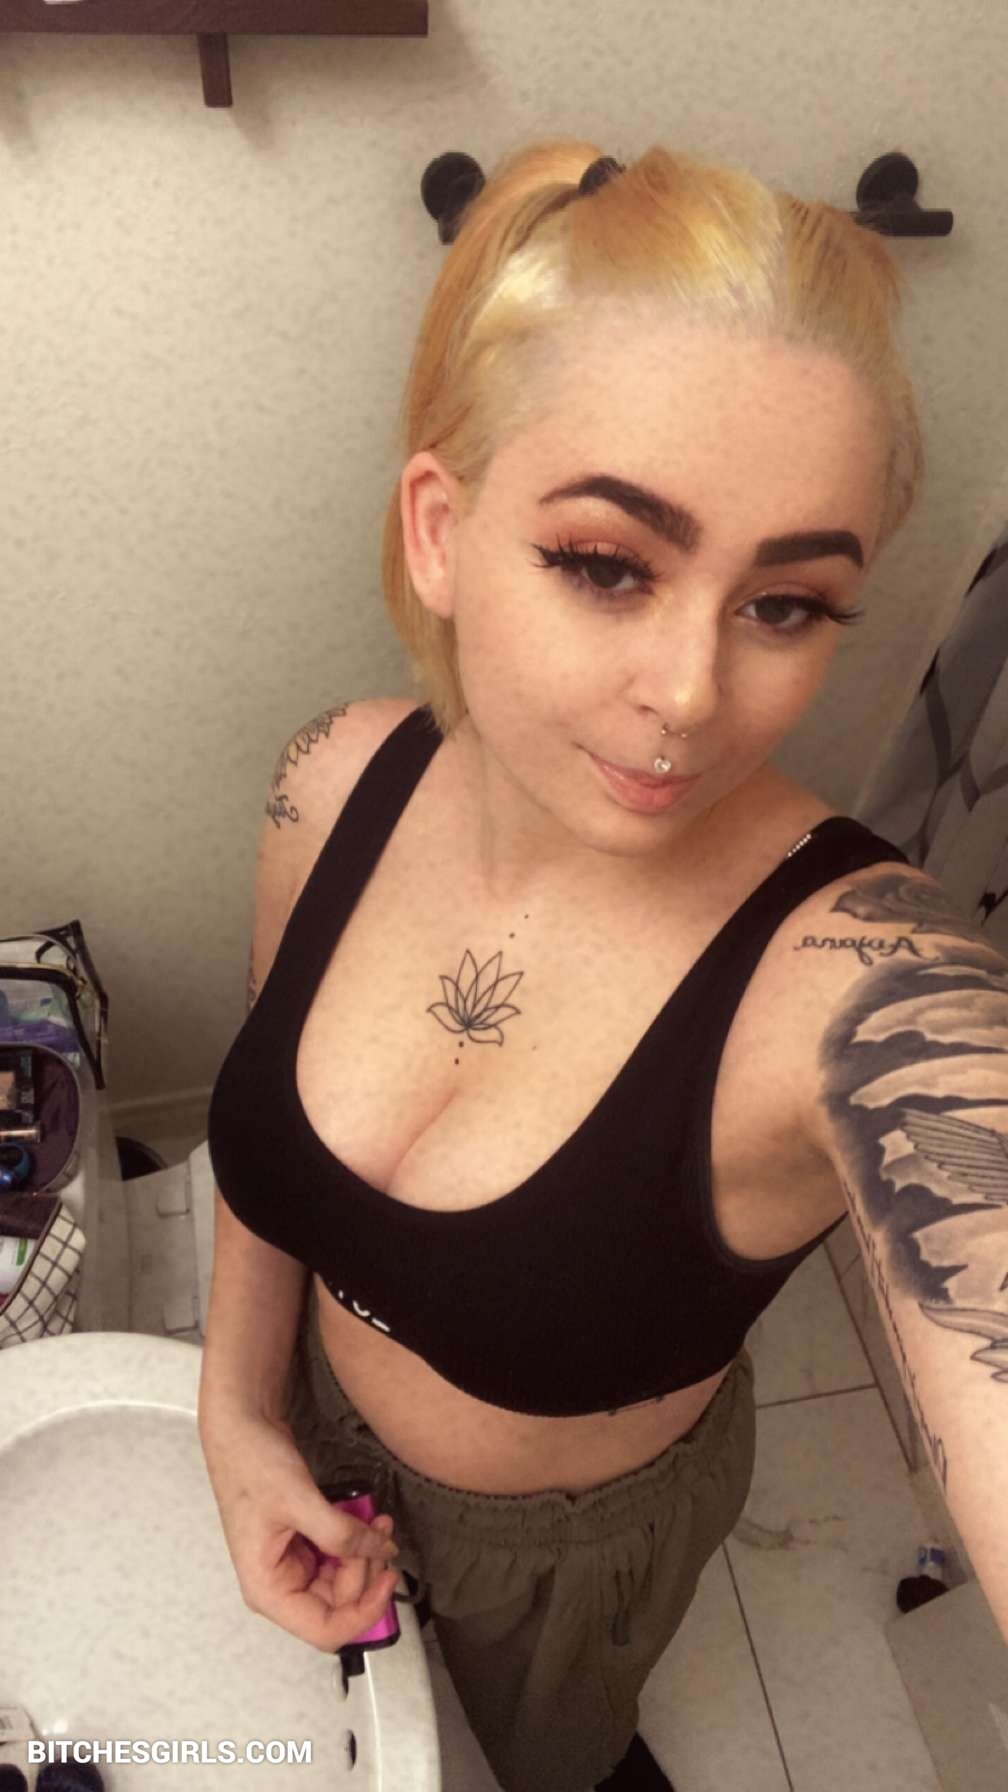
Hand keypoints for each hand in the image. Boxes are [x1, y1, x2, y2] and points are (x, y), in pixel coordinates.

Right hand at [201, 1405, 399, 1651]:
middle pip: (339, 1604)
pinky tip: (368, 1519)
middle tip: (378, 1534)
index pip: (325, 1630)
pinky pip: (340, 1555)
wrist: (242, 1425)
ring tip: (377, 1521)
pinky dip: (358, 1540)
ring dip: (366, 1554)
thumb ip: (342, 1534)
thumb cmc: (251, 1464)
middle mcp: (279, 1584)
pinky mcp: (304, 1543)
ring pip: (343, 1580)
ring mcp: (293, 1564)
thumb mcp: (299, 1500)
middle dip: (366, 1571)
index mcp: (267, 1589)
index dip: (363, 1612)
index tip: (388, 1578)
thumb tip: (382, 1553)